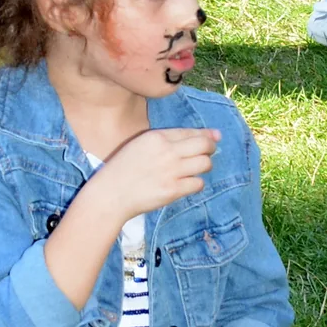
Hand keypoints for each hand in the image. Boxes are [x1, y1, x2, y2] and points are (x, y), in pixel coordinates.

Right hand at [87, 127, 218, 227]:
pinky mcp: (173, 190)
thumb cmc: (123, 169)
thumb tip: (198, 137)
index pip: (191, 132)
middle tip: (207, 154)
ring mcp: (172, 171)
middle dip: (210, 149)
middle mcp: (167, 151)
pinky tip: (185, 184)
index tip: (215, 137)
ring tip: (194, 170)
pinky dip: (195, 184)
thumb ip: (165, 140)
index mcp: (156, 137)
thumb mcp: (139, 145)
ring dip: (204, 167)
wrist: (111, 194)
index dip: (207, 134)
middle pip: (204, 145)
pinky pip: (198, 184)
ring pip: (205, 164)